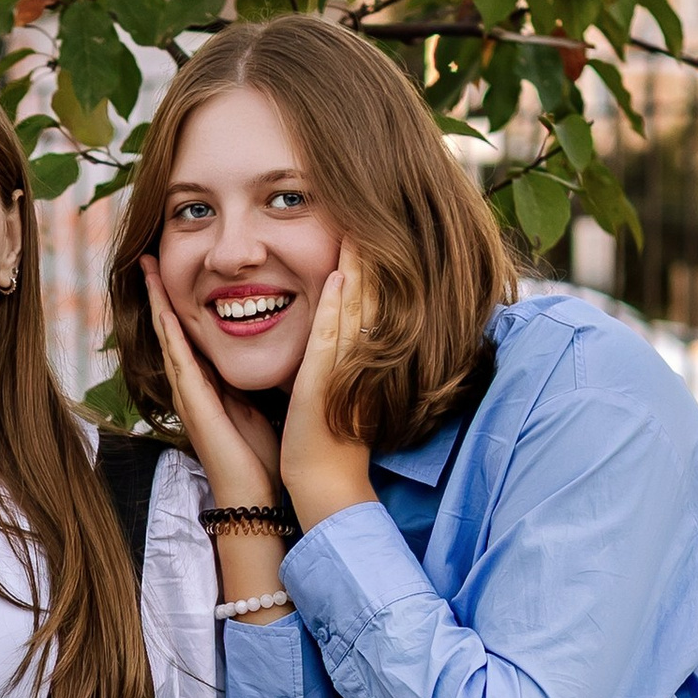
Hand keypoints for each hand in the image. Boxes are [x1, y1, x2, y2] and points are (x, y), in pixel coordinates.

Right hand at [142, 255, 283, 502]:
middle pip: (169, 329)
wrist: (254, 495)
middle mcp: (191, 386)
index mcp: (208, 384)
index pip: (189, 332)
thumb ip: (252, 380)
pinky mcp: (195, 407)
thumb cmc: (261, 455)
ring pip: (168, 339)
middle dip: (158, 293)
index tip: (174, 268)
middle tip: (147, 256)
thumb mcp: (257, 403)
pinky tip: (165, 312)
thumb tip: (269, 350)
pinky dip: (171, 336)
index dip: (179, 299)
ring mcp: (189, 396)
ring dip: (157, 304)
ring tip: (147, 271)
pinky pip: (180, 363)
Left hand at [278, 247, 377, 533]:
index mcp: (360, 359)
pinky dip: (338, 305)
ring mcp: (345, 367)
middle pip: (371, 298)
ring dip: (357, 268)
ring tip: (358, 230)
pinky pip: (334, 336)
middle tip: (371, 216)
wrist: (326, 481)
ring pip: (356, 308)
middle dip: (371, 257)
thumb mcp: (337, 392)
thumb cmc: (328, 441)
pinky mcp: (326, 380)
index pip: (369, 305)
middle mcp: (360, 358)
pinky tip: (337, 276)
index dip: (371, 271)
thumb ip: (338, 363)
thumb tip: (340, 343)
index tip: (368, 235)